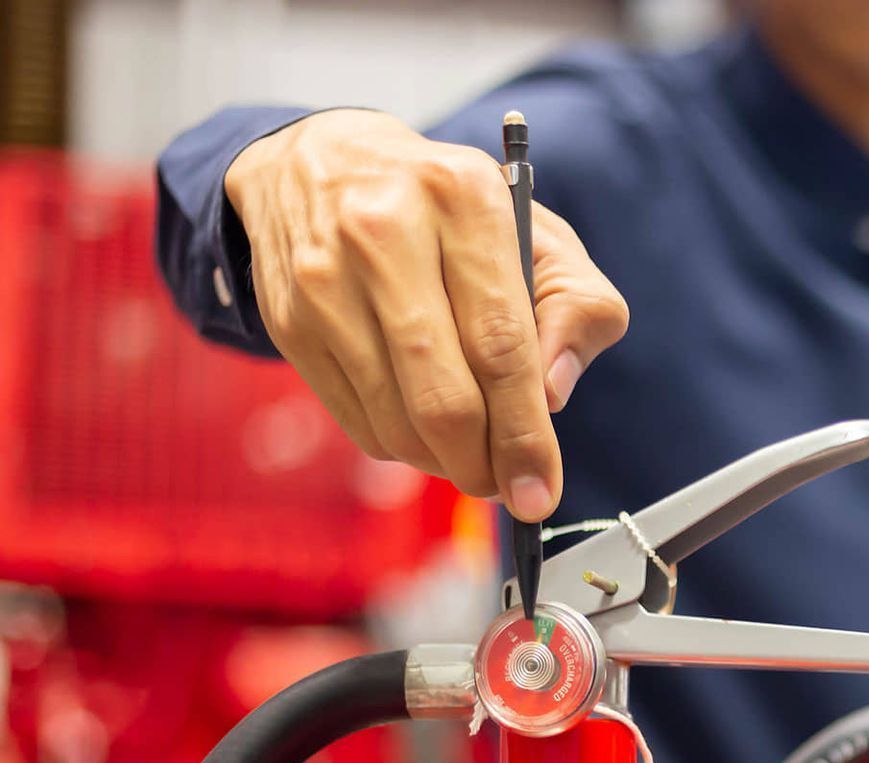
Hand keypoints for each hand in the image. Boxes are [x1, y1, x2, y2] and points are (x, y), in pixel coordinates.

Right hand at [224, 109, 628, 518]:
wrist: (324, 163)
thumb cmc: (454, 214)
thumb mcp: (541, 237)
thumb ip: (579, 309)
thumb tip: (554, 396)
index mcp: (463, 199)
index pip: (501, 346)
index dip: (524, 434)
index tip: (541, 492)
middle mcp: (383, 231)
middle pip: (444, 396)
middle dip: (483, 464)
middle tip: (505, 486)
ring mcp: (324, 277)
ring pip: (395, 419)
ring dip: (442, 462)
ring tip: (470, 455)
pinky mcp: (288, 318)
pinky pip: (354, 420)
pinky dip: (399, 445)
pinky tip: (421, 427)